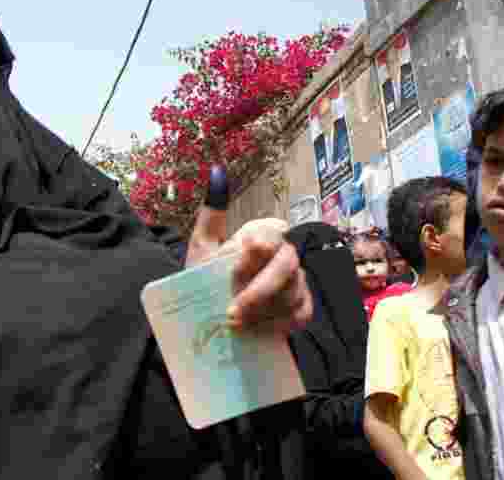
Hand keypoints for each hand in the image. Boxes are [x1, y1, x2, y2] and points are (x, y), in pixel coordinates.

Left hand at [185, 165, 311, 333]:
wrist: (207, 317)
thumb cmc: (206, 278)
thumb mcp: (202, 247)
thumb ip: (211, 214)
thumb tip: (216, 172)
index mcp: (262, 236)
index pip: (272, 232)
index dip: (257, 250)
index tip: (236, 268)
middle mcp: (284, 255)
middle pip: (286, 265)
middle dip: (259, 290)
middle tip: (231, 312)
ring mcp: (296, 282)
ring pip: (294, 291)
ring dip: (264, 311)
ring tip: (236, 326)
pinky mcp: (301, 308)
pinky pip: (301, 313)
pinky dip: (279, 324)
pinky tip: (258, 331)